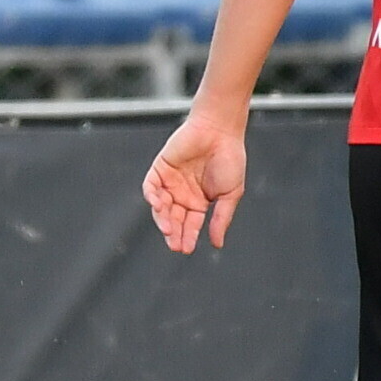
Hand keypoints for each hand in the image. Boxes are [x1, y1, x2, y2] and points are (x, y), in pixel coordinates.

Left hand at [142, 112, 247, 254]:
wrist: (220, 131)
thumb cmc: (230, 158)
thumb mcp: (230, 194)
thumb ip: (221, 219)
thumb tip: (217, 243)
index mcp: (199, 201)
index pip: (190, 224)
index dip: (188, 237)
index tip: (187, 249)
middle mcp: (183, 193)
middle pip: (174, 218)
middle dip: (174, 233)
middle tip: (175, 245)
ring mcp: (170, 181)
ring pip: (161, 206)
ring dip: (162, 218)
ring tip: (169, 229)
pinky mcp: (160, 167)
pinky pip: (150, 185)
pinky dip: (152, 196)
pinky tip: (159, 206)